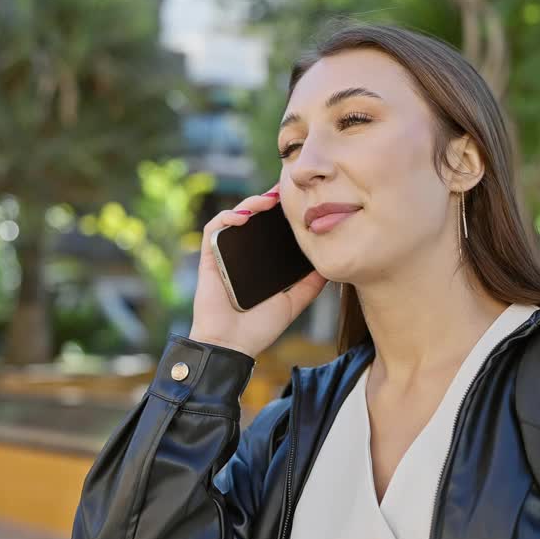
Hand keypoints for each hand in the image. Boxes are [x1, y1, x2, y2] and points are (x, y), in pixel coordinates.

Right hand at [188, 186, 328, 359]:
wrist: (233, 345)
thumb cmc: (259, 328)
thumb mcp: (293, 303)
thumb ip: (310, 285)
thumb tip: (331, 266)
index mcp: (260, 263)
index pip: (270, 231)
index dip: (282, 214)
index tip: (301, 202)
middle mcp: (242, 255)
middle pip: (254, 219)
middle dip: (268, 201)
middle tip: (286, 193)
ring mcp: (224, 255)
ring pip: (234, 217)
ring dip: (250, 203)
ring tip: (269, 200)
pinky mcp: (209, 258)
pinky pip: (214, 229)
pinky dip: (227, 217)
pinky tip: (243, 217)